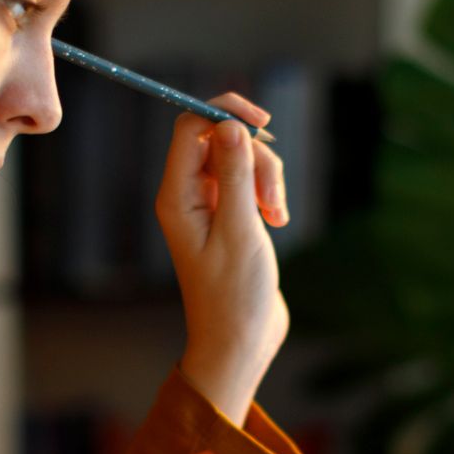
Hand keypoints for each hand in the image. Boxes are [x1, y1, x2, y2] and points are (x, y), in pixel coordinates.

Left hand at [154, 95, 290, 425]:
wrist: (239, 341)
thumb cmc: (234, 296)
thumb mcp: (240, 231)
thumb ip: (235, 175)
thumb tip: (230, 126)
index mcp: (176, 196)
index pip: (190, 126)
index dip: (225, 113)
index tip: (263, 123)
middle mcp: (187, 195)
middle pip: (222, 139)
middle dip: (257, 158)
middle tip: (271, 201)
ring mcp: (208, 204)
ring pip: (241, 159)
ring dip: (268, 179)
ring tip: (277, 217)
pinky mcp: (229, 214)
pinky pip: (249, 180)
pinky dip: (268, 193)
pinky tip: (277, 221)